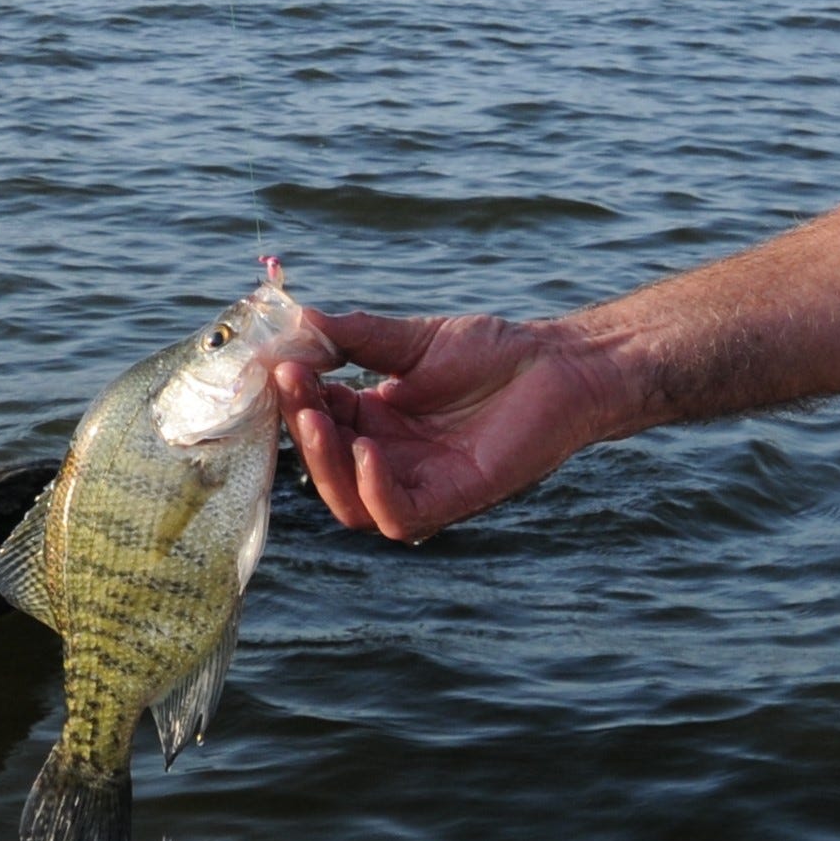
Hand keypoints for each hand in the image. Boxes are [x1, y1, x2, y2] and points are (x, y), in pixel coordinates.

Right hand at [271, 310, 633, 543]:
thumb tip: (297, 323)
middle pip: (324, 469)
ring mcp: (419, 485)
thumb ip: (355, 337)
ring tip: (318, 419)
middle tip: (293, 386)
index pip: (316, 423)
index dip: (292, 399)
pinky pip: (398, 516)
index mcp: (375, 424)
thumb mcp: (410, 340)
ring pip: (350, 504)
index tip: (279, 363)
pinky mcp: (452, 501)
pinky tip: (367, 451)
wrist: (560, 365)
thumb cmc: (494, 353)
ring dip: (325, 465)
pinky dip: (374, 490)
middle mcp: (390, 462)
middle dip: (300, 430)